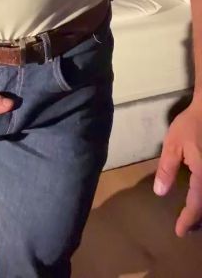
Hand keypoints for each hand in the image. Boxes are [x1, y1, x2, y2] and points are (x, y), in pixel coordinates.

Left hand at [154, 99, 201, 236]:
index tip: (178, 231)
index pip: (197, 204)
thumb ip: (167, 169)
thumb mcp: (173, 145)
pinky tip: (199, 199)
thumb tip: (160, 192)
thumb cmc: (191, 125)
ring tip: (192, 219)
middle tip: (185, 228)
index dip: (188, 219)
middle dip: (198, 220)